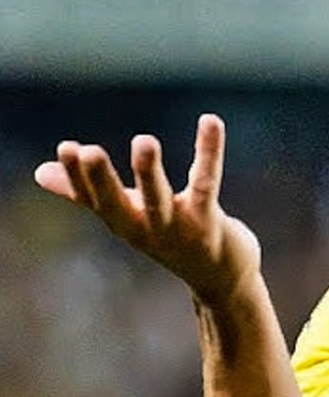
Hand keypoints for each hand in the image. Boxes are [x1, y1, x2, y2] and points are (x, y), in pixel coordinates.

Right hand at [33, 113, 260, 303]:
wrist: (221, 276)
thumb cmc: (169, 238)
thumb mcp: (126, 214)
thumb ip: (87, 193)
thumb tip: (40, 173)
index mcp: (121, 222)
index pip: (93, 200)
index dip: (77, 177)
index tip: (66, 148)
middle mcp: (145, 228)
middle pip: (117, 205)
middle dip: (102, 179)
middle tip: (89, 151)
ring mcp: (177, 228)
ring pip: (159, 199)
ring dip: (149, 172)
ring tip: (143, 140)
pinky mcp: (210, 221)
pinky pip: (207, 182)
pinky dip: (208, 151)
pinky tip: (210, 120)